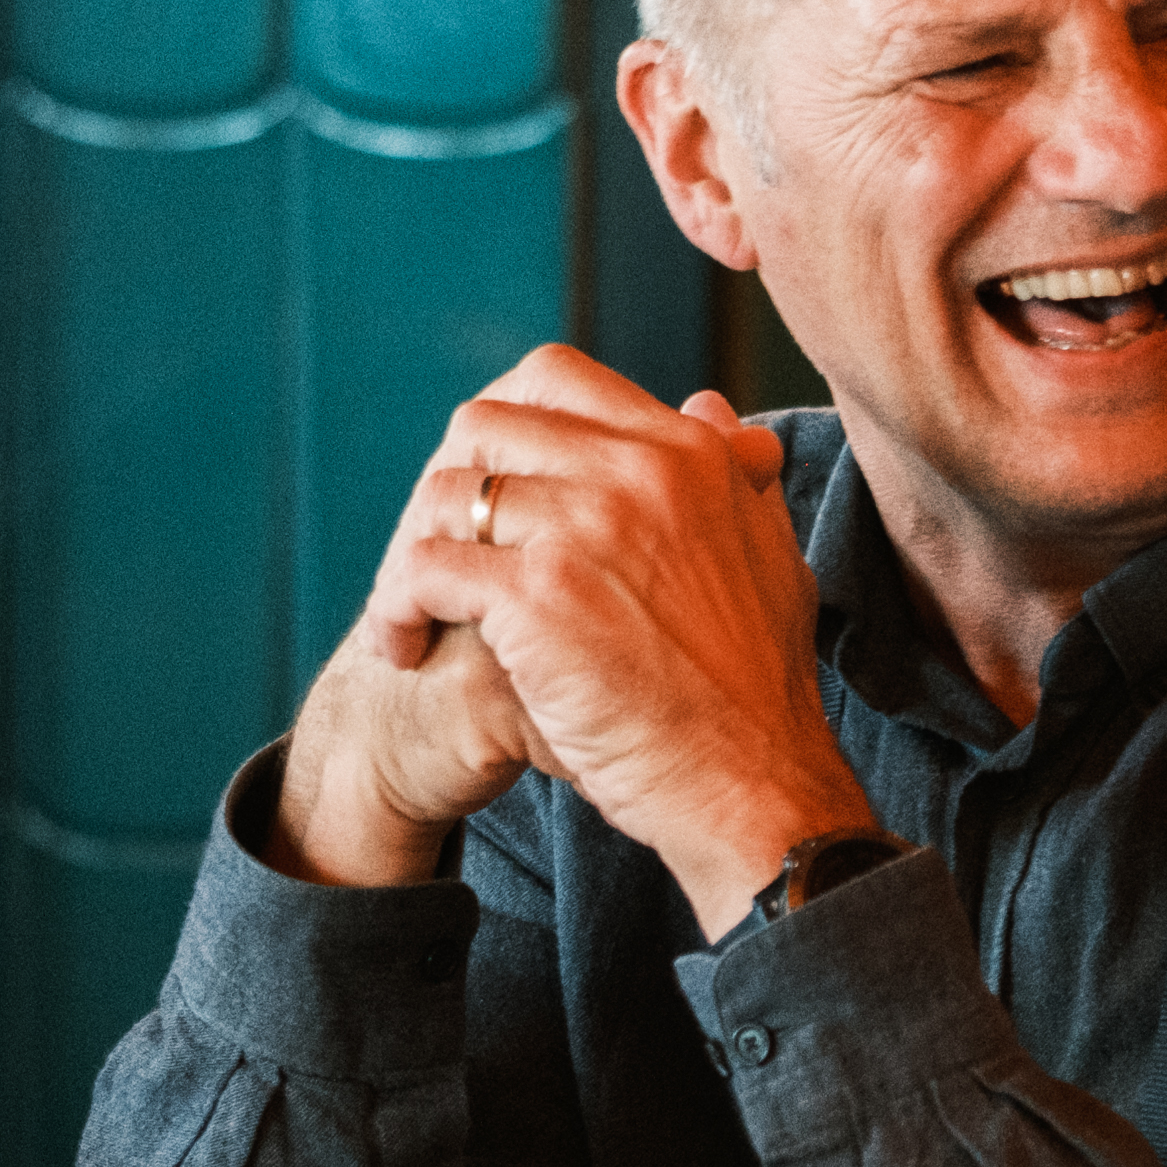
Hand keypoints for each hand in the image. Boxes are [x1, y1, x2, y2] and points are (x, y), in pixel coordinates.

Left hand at [282, 348, 879, 934]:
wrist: (754, 785)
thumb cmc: (758, 692)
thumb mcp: (770, 557)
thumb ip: (736, 476)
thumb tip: (709, 405)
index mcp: (689, 454)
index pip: (555, 381)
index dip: (502, 432)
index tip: (489, 498)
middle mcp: (638, 472)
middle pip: (484, 425)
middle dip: (445, 487)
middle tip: (440, 556)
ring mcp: (586, 529)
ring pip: (443, 494)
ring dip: (410, 552)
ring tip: (414, 614)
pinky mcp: (538, 597)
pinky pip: (422, 568)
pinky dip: (395, 607)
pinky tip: (404, 648)